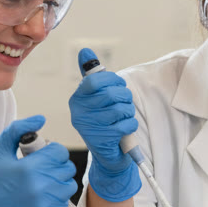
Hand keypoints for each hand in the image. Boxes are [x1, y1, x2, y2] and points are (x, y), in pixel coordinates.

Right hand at [0, 116, 77, 206]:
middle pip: (67, 167)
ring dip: (58, 181)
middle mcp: (40, 187)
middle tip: (40, 168)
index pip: (60, 152)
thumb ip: (19, 129)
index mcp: (29, 168)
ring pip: (69, 185)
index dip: (52, 150)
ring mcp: (45, 205)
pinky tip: (40, 196)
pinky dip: (55, 198)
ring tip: (42, 181)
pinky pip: (64, 202)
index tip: (42, 155)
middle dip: (56, 164)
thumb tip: (41, 119)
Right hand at [68, 48, 140, 201]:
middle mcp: (79, 112)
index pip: (95, 80)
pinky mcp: (101, 140)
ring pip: (120, 109)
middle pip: (111, 94)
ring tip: (124, 118)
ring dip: (129, 113)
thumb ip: (92, 74)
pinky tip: (124, 130)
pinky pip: (125, 124)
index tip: (119, 86)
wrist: (108, 155)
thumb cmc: (104, 121)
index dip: (113, 81)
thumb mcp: (97, 98)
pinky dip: (130, 126)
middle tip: (124, 105)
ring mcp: (89, 127)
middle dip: (125, 98)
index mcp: (77, 99)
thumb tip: (84, 51)